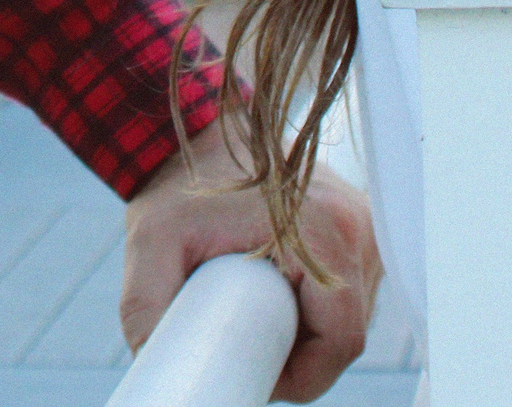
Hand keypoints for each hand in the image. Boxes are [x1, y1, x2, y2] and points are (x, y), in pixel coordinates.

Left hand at [121, 122, 380, 401]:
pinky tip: (282, 297)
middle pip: (350, 330)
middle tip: (250, 352)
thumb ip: (147, 311)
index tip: (257, 377)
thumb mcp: (150, 246)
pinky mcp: (358, 221)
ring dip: (314, 330)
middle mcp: (358, 225)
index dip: (301, 377)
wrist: (193, 133)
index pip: (340, 342)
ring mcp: (365, 221)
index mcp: (325, 233)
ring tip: (260, 320)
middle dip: (304, 356)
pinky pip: (351, 285)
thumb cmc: (175, 185)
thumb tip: (154, 362)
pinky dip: (322, 304)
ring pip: (353, 311)